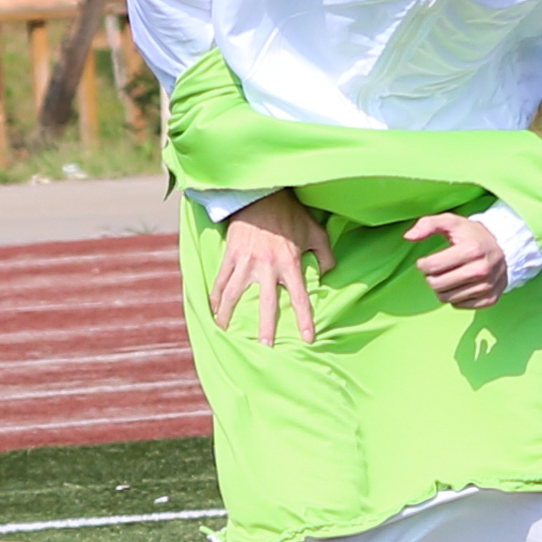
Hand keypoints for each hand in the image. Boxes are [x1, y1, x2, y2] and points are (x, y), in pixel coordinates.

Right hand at [213, 189, 334, 346]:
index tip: (308, 338)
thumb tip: (327, 274)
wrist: (261, 195)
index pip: (300, 297)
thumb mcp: (315, 232)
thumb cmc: (290, 214)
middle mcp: (267, 266)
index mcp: (290, 263)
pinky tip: (214, 308)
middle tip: (265, 346)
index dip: (304, 319)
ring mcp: (246, 261)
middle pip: (266, 303)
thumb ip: (325, 255)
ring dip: (229, 314)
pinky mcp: (231, 255)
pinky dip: (216, 295)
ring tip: (226, 330)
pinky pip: (221, 280)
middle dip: (266, 327)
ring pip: (235, 294)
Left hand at [407, 212, 507, 310]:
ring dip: (442, 288)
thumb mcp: (452, 222)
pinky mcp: (490, 299)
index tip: (426, 261)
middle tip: (436, 270)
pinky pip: (459, 305)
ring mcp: (487, 286)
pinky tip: (461, 284)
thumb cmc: (473, 235)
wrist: (506, 249)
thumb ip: (428, 224)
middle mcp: (481, 270)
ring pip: (446, 298)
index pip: (432, 266)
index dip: (422, 264)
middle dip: (430, 278)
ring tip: (448, 276)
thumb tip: (408, 236)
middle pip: (437, 285)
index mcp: (471, 250)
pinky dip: (455, 296)